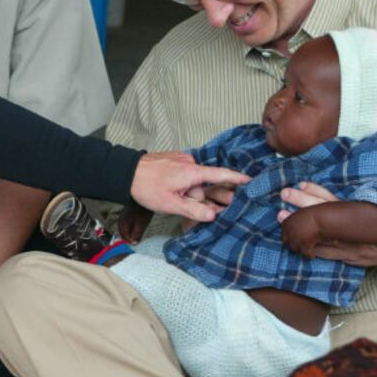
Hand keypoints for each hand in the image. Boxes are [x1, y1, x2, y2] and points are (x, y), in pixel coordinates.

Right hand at [118, 203, 152, 242]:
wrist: (145, 195)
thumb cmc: (143, 210)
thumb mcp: (141, 224)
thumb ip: (137, 234)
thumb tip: (134, 244)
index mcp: (123, 222)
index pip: (124, 236)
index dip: (130, 240)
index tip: (137, 242)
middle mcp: (121, 219)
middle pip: (123, 232)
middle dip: (130, 237)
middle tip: (137, 239)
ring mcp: (124, 216)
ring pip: (125, 228)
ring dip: (131, 232)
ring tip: (138, 234)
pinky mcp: (128, 214)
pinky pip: (127, 224)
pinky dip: (131, 228)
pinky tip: (137, 227)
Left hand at [130, 152, 249, 221]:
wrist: (124, 171)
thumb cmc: (146, 187)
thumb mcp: (171, 204)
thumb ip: (194, 210)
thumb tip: (214, 215)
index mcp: (192, 172)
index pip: (221, 174)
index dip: (238, 178)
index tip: (252, 181)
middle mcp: (189, 163)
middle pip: (208, 183)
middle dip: (212, 197)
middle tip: (222, 209)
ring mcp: (181, 161)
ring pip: (195, 181)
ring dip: (195, 194)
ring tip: (191, 205)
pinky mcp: (173, 162)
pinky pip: (186, 176)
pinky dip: (187, 187)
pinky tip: (179, 196)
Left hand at [278, 183, 376, 272]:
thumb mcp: (371, 204)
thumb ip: (350, 193)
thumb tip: (320, 181)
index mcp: (360, 211)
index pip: (335, 200)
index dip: (317, 191)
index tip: (302, 184)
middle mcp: (353, 228)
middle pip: (325, 213)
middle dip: (303, 203)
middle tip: (285, 193)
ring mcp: (348, 244)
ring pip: (319, 233)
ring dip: (299, 225)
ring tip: (281, 216)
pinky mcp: (344, 257)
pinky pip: (322, 253)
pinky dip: (307, 246)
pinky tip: (292, 241)